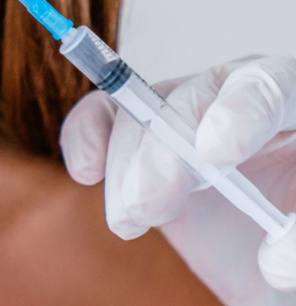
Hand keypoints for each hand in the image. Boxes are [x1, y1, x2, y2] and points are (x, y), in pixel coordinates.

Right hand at [61, 55, 295, 304]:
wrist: (274, 275)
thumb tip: (272, 262)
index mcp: (295, 113)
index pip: (270, 87)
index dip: (241, 110)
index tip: (217, 153)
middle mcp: (241, 106)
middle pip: (196, 98)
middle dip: (165, 148)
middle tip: (149, 198)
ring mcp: (191, 121)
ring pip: (144, 112)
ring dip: (128, 163)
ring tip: (132, 218)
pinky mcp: (149, 143)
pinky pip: (107, 115)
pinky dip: (88, 135)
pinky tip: (87, 170)